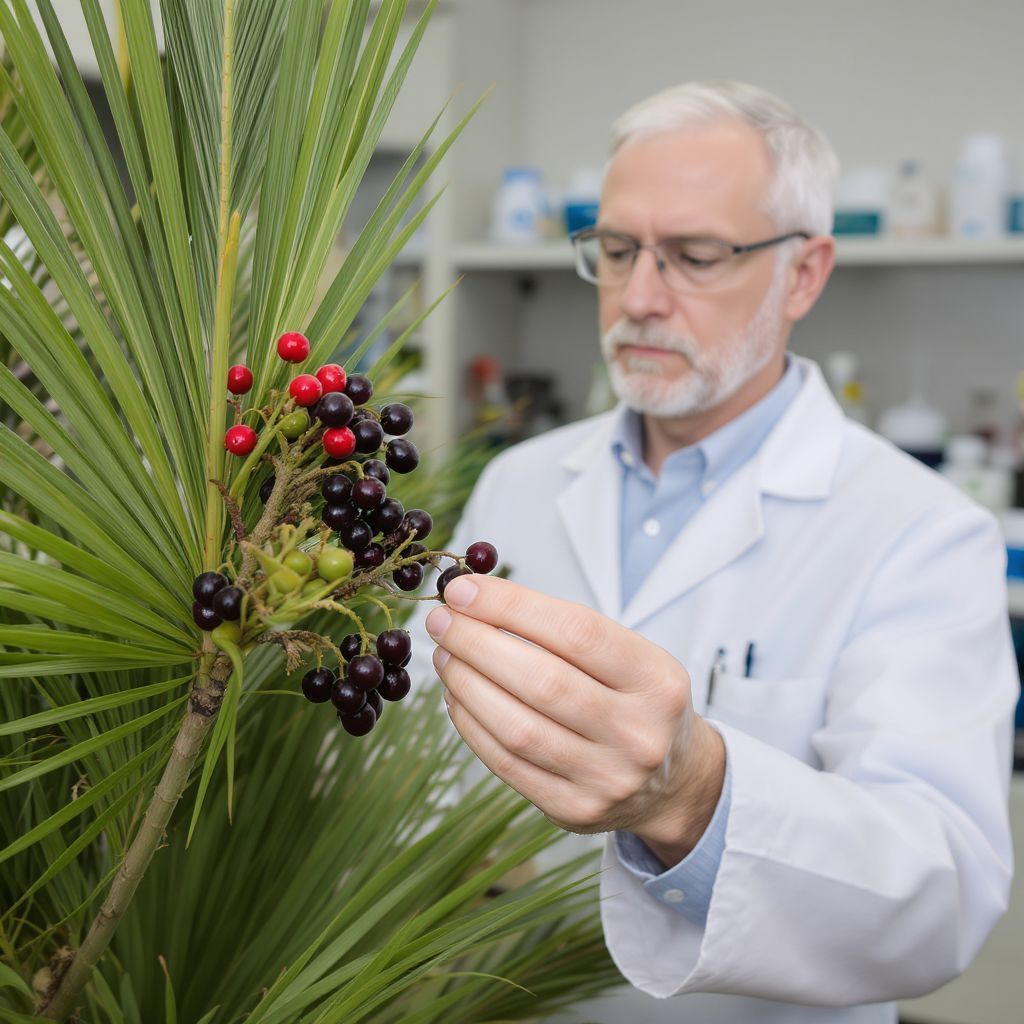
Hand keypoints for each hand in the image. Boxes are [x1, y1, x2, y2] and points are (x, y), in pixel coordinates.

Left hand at [426, 574, 725, 862]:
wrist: (673, 782)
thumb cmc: (636, 701)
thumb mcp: (630, 656)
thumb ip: (563, 630)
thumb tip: (476, 601)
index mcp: (657, 680)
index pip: (576, 631)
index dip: (511, 606)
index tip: (464, 591)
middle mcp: (638, 732)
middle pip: (542, 681)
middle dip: (477, 644)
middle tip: (441, 621)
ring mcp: (607, 778)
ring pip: (518, 727)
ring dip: (467, 684)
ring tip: (445, 656)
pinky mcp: (575, 810)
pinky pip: (507, 764)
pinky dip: (472, 725)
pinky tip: (457, 697)